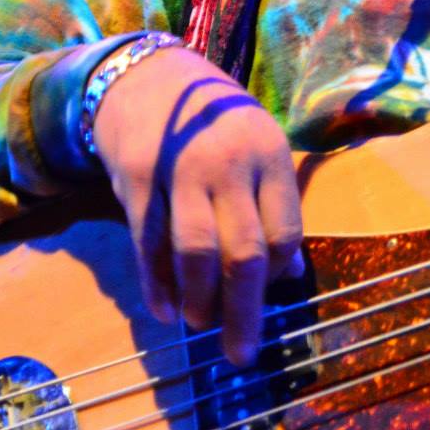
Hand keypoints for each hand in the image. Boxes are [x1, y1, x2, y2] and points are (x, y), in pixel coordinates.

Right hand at [91, 44, 303, 365]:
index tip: (270, 298)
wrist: (150, 76)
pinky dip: (156, 282)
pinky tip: (165, 308)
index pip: (285, 230)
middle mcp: (229, 164)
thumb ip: (275, 206)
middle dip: (243, 310)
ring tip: (201, 326)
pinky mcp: (138, 178)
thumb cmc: (218, 124)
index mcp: (270, 156)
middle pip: (243, 250)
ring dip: (200, 299)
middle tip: (240, 353)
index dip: (279, 273)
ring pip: (195, 251)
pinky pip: (149, 242)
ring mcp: (181, 171)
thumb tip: (291, 274)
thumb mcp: (260, 149)